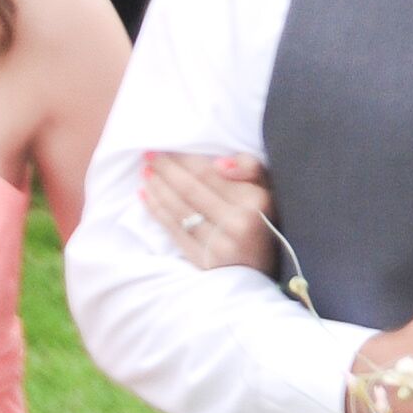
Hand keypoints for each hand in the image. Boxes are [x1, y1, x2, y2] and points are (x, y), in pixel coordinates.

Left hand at [141, 148, 275, 275]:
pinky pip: (174, 231)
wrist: (265, 265)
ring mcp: (217, 245)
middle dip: (166, 170)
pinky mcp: (203, 262)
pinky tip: (146, 195)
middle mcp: (235, 223)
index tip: (166, 147)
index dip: (183, 160)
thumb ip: (250, 168)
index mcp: (252, 201)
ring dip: (157, 188)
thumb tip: (218, 163)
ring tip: (145, 172)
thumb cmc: (263, 220)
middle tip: (149, 154)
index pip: (207, 175)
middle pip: (189, 190)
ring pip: (178, 210)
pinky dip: (157, 211)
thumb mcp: (267, 188)